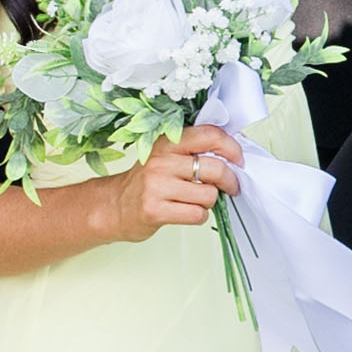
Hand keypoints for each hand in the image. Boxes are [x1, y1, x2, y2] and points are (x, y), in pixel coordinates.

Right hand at [122, 122, 242, 240]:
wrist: (113, 206)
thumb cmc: (146, 182)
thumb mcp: (165, 156)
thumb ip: (194, 150)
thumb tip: (234, 154)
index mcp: (168, 142)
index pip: (210, 135)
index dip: (232, 148)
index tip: (238, 160)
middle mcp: (162, 161)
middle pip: (215, 168)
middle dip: (230, 180)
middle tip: (231, 186)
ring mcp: (157, 186)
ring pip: (209, 195)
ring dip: (210, 201)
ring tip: (196, 200)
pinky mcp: (156, 210)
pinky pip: (197, 214)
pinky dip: (199, 216)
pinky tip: (186, 212)